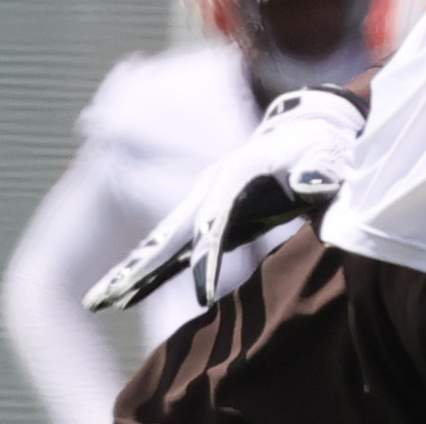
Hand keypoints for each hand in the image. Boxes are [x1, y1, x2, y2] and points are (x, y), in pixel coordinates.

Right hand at [83, 86, 364, 314]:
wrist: (309, 127)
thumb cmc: (319, 144)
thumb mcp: (326, 151)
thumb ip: (319, 169)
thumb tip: (310, 185)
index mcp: (239, 171)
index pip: (216, 219)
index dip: (208, 257)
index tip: (203, 297)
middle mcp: (212, 184)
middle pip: (174, 228)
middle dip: (143, 263)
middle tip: (108, 298)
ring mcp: (203, 197)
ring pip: (163, 237)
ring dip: (133, 267)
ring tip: (99, 300)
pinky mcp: (205, 212)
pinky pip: (171, 242)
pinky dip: (146, 265)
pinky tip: (120, 293)